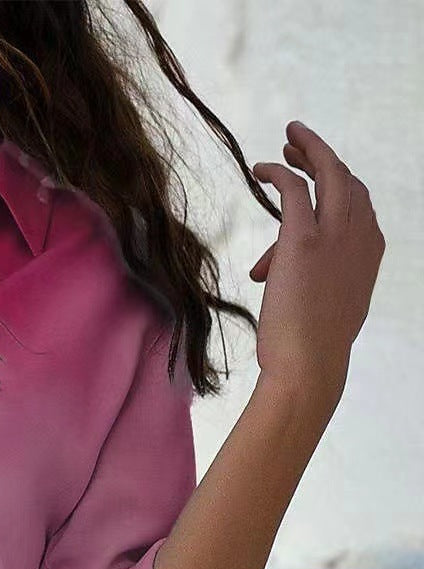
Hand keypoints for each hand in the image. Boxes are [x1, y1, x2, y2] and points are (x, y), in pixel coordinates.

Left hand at [249, 119, 384, 406]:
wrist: (309, 364)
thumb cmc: (309, 344)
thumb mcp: (317, 302)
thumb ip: (303, 277)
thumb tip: (265, 270)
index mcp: (369, 251)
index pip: (358, 205)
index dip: (335, 188)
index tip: (313, 179)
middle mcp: (360, 236)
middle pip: (348, 180)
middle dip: (325, 158)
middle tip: (298, 145)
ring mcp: (336, 235)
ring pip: (328, 174)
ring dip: (307, 152)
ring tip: (286, 143)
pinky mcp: (305, 239)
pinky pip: (294, 190)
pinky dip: (278, 173)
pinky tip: (260, 168)